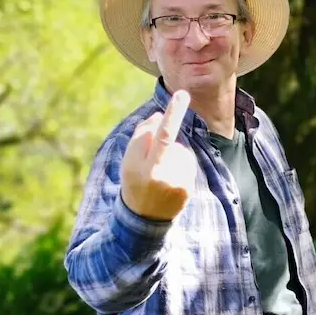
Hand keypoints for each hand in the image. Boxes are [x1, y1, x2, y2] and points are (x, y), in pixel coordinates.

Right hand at [120, 90, 197, 220]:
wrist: (144, 219)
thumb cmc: (135, 182)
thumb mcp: (129, 161)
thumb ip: (141, 138)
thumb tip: (159, 116)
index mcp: (135, 166)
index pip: (152, 134)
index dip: (169, 114)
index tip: (181, 95)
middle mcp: (155, 174)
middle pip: (166, 137)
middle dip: (173, 117)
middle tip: (181, 96)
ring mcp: (173, 182)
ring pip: (179, 149)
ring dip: (173, 151)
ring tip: (162, 170)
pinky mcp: (186, 188)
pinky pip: (187, 162)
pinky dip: (181, 162)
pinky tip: (172, 176)